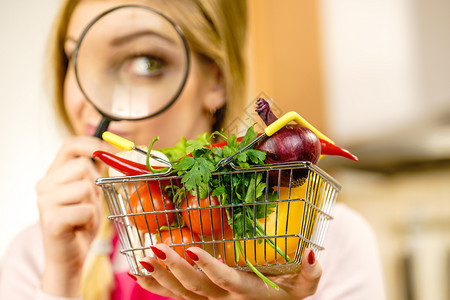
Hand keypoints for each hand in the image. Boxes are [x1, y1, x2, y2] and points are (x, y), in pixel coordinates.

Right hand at [36, 136, 113, 296]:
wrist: (69, 256)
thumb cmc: (82, 222)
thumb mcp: (92, 192)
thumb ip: (97, 172)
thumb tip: (120, 151)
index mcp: (54, 174)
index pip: (70, 145)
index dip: (93, 144)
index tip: (111, 152)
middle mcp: (45, 184)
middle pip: (82, 166)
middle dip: (95, 185)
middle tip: (89, 204)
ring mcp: (45, 202)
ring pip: (86, 187)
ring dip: (94, 205)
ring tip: (84, 217)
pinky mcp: (51, 220)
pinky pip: (86, 210)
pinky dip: (91, 220)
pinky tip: (81, 227)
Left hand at [135, 245, 321, 299]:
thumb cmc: (286, 294)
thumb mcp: (305, 287)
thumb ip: (310, 272)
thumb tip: (310, 251)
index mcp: (246, 292)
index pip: (225, 280)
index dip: (209, 266)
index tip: (192, 248)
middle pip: (195, 288)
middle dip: (174, 268)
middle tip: (156, 248)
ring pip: (180, 294)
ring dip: (160, 277)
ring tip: (143, 258)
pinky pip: (174, 296)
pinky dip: (155, 286)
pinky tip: (139, 273)